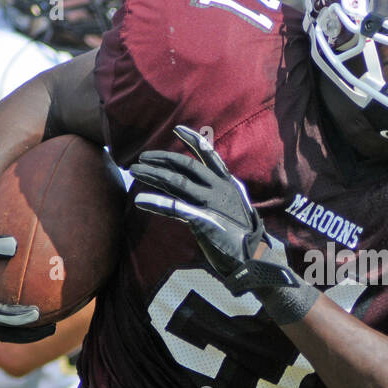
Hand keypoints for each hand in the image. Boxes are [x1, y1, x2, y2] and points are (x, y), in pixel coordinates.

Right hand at [0, 192, 52, 341]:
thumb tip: (15, 244)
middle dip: (26, 333)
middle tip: (52, 328)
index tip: (37, 313)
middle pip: (1, 331)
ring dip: (25, 330)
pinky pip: (1, 317)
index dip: (15, 316)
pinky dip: (18, 318)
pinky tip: (40, 312)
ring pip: (2, 328)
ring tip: (52, 325)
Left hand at [130, 125, 298, 292]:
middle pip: (185, 166)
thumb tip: (202, 189)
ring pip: (176, 182)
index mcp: (227, 184)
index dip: (193, 140)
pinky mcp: (201, 219)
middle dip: (161, 159)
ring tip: (135, 171)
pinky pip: (173, 207)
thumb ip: (219, 195)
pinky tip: (140, 200)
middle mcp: (218, 189)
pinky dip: (155, 203)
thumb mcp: (234, 207)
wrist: (252, 258)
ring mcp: (210, 203)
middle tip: (142, 159)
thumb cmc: (241, 235)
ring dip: (153, 175)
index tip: (177, 129)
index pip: (209, 156)